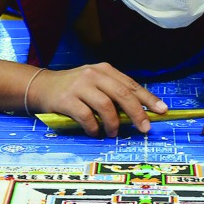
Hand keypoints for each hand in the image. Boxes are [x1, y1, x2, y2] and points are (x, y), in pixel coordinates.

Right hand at [27, 63, 167, 136]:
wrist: (41, 87)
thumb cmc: (73, 89)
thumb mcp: (95, 84)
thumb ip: (114, 94)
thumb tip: (138, 114)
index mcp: (105, 70)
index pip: (131, 85)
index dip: (148, 99)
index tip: (162, 110)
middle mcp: (94, 75)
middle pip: (122, 94)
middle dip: (137, 113)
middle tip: (144, 128)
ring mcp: (80, 86)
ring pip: (106, 106)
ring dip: (113, 124)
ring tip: (113, 133)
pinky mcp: (67, 99)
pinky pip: (87, 117)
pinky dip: (94, 128)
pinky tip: (95, 132)